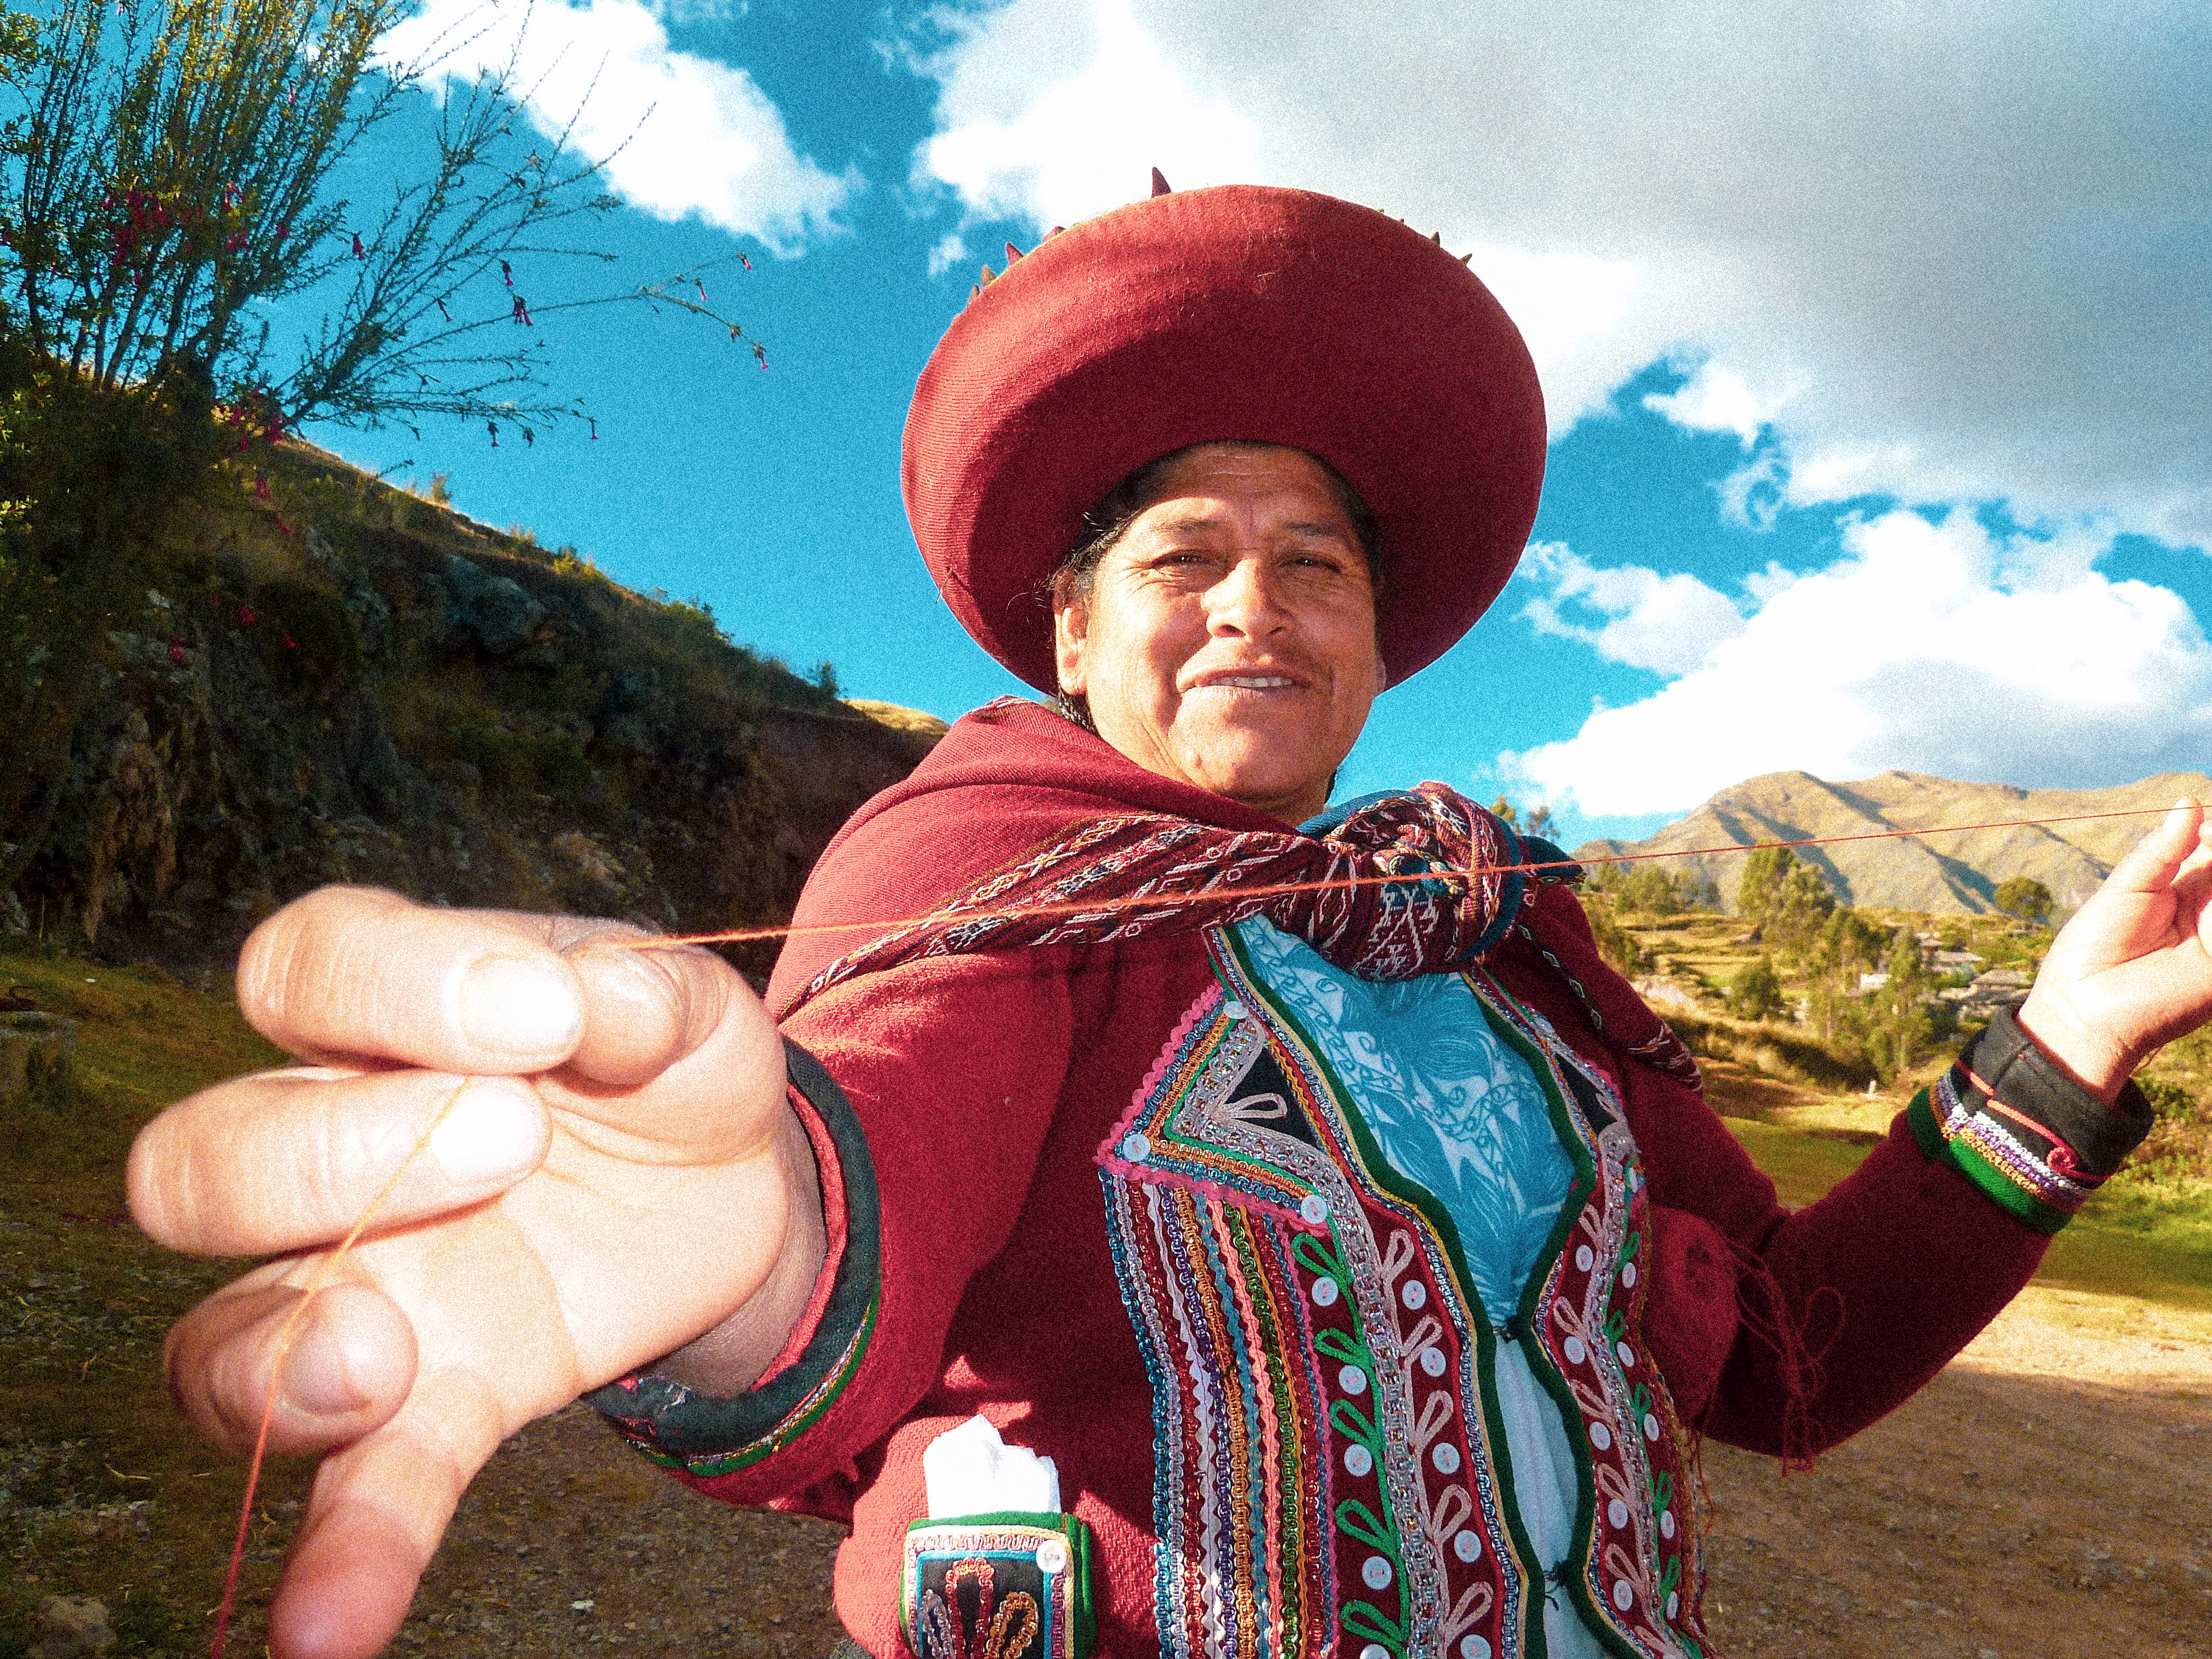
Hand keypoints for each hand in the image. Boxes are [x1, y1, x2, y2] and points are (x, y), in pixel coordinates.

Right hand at [128, 888, 820, 1658]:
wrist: (726, 1184)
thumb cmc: (669, 1066)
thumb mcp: (686, 1008)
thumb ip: (645, 993)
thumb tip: (597, 1000)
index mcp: (390, 1009)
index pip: (310, 966)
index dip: (400, 981)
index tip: (544, 1011)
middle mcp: (334, 1148)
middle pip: (207, 1158)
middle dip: (337, 1154)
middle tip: (517, 1142)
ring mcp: (364, 1287)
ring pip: (223, 1338)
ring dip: (280, 1360)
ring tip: (387, 1359)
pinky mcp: (437, 1399)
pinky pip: (358, 1484)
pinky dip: (346, 1548)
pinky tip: (334, 1620)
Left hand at [2020, 799, 2211, 1099]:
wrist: (2085, 1004)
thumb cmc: (2094, 944)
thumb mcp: (2127, 886)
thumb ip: (2163, 850)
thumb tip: (2190, 802)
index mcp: (2184, 882)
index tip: (2208, 824)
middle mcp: (2209, 904)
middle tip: (2209, 845)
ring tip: (2205, 881)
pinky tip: (2208, 910)